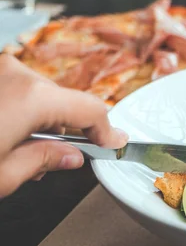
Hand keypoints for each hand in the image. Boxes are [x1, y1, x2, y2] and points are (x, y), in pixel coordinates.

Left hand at [0, 54, 126, 197]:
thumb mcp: (4, 175)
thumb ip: (44, 160)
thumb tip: (68, 156)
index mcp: (31, 98)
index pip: (91, 110)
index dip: (108, 131)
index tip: (114, 143)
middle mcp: (17, 75)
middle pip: (65, 102)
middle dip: (67, 131)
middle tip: (59, 159)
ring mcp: (0, 70)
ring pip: (40, 96)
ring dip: (41, 122)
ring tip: (19, 152)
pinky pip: (17, 89)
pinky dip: (21, 111)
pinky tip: (7, 135)